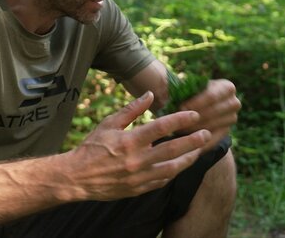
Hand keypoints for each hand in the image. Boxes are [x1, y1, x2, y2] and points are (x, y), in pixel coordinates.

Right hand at [69, 91, 210, 200]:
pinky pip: (162, 181)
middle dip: (193, 141)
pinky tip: (180, 164)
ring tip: (198, 150)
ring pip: (172, 168)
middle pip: (173, 149)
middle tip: (206, 133)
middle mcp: (137, 160)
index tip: (194, 114)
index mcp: (130, 141)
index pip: (162, 127)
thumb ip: (132, 110)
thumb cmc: (92, 147)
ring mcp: (139, 177)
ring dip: (188, 159)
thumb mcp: (109, 123)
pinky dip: (173, 172)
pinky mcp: (138, 189)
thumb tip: (150, 95)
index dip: (181, 119)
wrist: (77, 177)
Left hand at [177, 79, 240, 150]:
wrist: (203, 108)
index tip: (180, 108)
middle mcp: (234, 103)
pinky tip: (185, 142)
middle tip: (177, 121)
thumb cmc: (194, 93)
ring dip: (193, 130)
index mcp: (227, 87)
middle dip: (193, 117)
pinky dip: (198, 142)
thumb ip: (188, 86)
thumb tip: (181, 86)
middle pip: (213, 112)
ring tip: (178, 129)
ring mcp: (232, 119)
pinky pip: (211, 140)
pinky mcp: (226, 133)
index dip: (195, 102)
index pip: (212, 96)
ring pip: (211, 127)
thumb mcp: (192, 87)